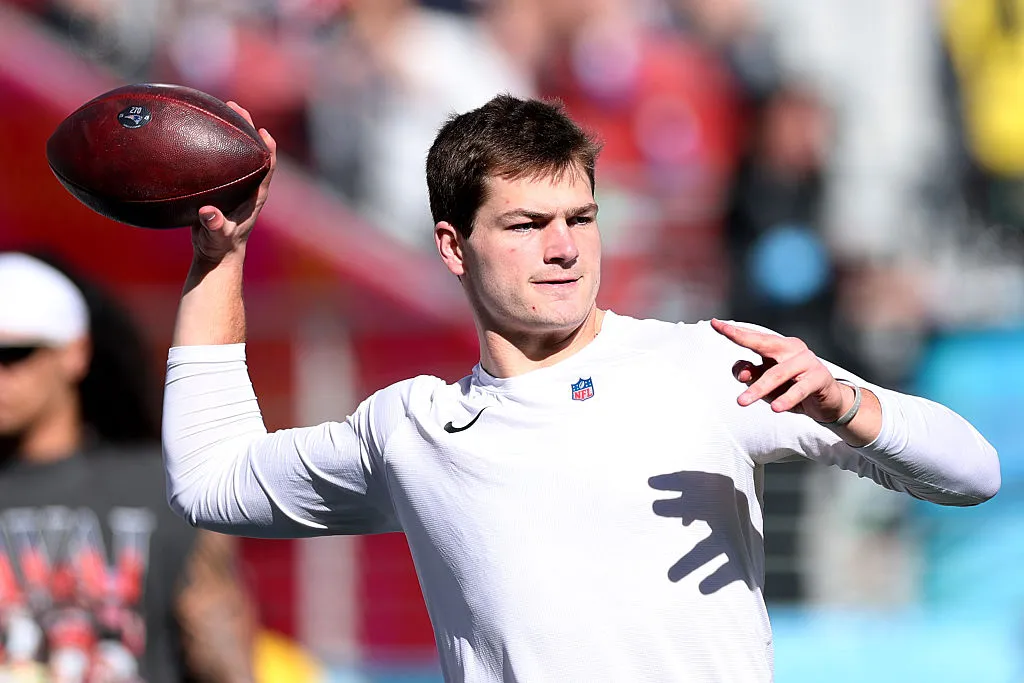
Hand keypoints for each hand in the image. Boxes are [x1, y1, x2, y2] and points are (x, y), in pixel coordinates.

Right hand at [191, 102, 276, 264]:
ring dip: (232, 130)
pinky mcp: (223, 185)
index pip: (267, 167)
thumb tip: (208, 213)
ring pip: (238, 151)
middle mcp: (249, 186)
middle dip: (248, 128)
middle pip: (253, 151)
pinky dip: (213, 143)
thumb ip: (214, 226)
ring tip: (222, 107)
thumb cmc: (219, 245)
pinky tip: (197, 128)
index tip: (263, 131)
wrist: (216, 253)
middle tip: (236, 107)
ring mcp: (237, 184)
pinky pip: (221, 159)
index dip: (269, 149)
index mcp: (255, 196)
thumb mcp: (216, 236)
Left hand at [710, 319, 852, 422]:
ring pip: (778, 373)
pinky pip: (800, 389)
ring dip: (759, 388)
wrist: (827, 402)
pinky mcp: (819, 378)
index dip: (734, 331)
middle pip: (765, 343)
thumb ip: (751, 375)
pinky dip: (787, 398)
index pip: (753, 337)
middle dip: (744, 338)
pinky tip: (776, 408)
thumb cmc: (791, 388)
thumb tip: (741, 372)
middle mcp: (792, 348)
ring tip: (742, 401)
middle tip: (725, 333)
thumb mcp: (766, 383)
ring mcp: (807, 361)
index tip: (714, 323)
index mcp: (778, 346)